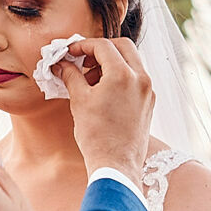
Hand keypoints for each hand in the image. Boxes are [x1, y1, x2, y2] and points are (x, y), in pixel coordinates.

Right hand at [56, 37, 154, 187]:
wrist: (116, 165)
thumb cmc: (97, 135)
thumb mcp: (79, 101)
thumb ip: (71, 76)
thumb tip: (61, 64)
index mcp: (123, 74)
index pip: (103, 46)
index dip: (83, 45)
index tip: (70, 52)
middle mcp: (141, 78)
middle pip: (123, 46)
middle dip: (101, 49)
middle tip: (83, 60)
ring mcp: (148, 90)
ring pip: (131, 61)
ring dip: (111, 62)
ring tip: (90, 79)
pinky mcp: (149, 102)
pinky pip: (136, 78)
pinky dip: (120, 76)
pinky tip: (103, 91)